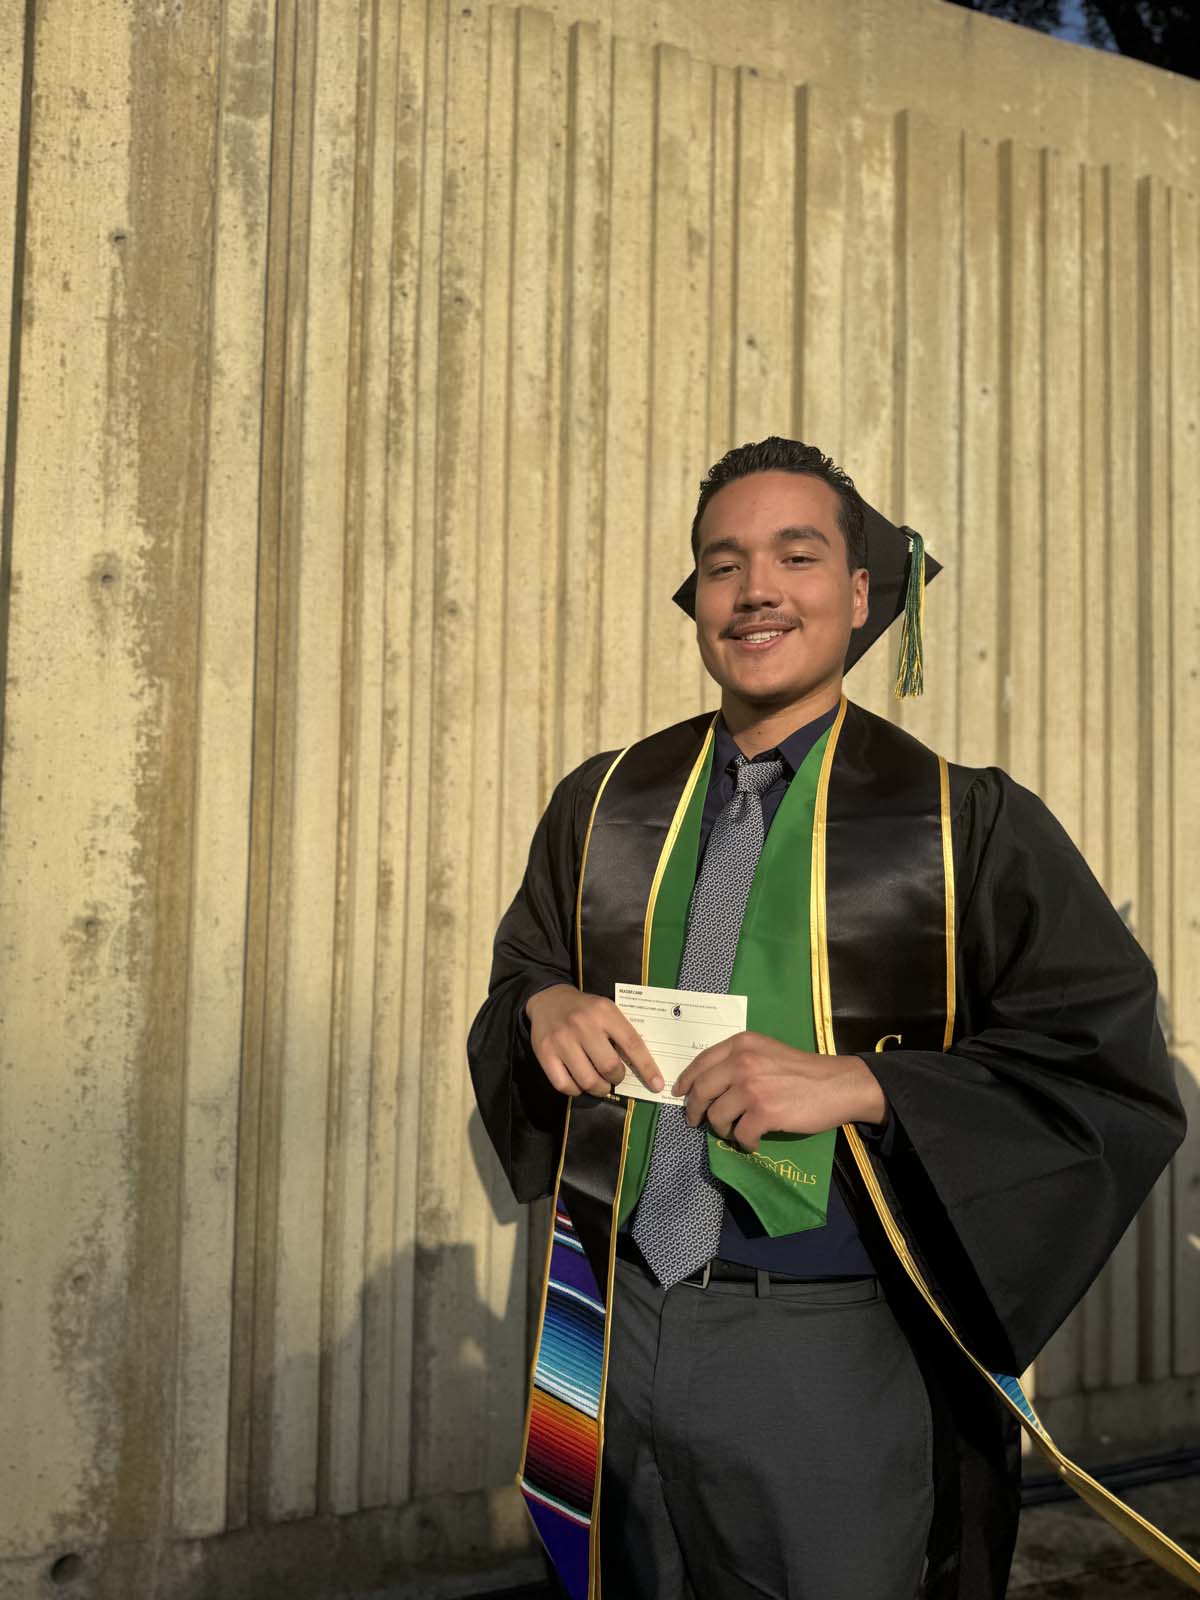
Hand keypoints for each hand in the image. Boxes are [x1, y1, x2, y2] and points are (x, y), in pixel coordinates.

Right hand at [525, 984, 662, 1098]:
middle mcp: (583, 1025)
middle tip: (615, 1077)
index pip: (632, 1043)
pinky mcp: (544, 1053)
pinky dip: (576, 1090)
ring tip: (600, 1084)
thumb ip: (622, 1033)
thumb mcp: (607, 1011)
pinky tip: (579, 1083)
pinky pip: (565, 1085)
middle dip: (617, 1078)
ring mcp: (562, 1040)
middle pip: (609, 1066)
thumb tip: (641, 1067)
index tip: (657, 1084)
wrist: (548, 999)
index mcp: (605, 1012)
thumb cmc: (585, 1009)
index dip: (647, 1068)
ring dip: (599, 1088)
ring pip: (588, 1080)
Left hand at [671, 1033, 885, 1151]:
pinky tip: (753, 1141)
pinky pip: (739, 1135)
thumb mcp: (766, 1051)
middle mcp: (742, 1062)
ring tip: (735, 1132)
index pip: (701, 1062)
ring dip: (722, 1129)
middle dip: (694, 1110)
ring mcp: (751, 1087)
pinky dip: (744, 1143)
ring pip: (716, 1116)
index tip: (680, 1093)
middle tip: (697, 1122)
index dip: (686, 1080)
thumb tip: (708, 1084)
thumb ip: (738, 1060)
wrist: (838, 1084)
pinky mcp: (764, 1112)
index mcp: (741, 1044)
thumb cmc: (802, 1070)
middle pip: (700, 1090)